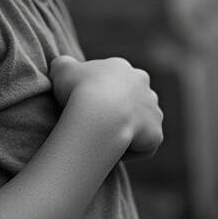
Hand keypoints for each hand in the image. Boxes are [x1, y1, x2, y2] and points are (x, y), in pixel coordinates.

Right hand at [49, 55, 163, 157]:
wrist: (99, 115)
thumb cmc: (78, 90)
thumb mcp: (61, 69)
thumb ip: (63, 65)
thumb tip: (62, 66)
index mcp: (123, 69)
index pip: (114, 81)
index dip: (100, 94)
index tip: (86, 106)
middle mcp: (144, 86)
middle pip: (133, 99)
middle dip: (120, 110)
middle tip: (99, 124)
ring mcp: (153, 110)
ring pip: (143, 122)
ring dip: (129, 130)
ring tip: (107, 140)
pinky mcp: (156, 134)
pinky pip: (145, 146)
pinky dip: (132, 151)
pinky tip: (115, 153)